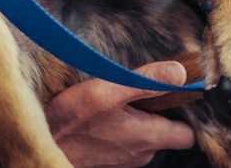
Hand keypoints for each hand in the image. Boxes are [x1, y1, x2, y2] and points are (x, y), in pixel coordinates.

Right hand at [45, 61, 194, 166]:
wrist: (43, 144)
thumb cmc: (72, 119)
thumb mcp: (109, 89)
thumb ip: (146, 81)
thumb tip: (180, 72)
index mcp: (148, 137)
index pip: (188, 135)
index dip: (188, 114)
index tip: (180, 94)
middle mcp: (141, 154)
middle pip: (167, 133)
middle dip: (159, 112)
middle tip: (141, 89)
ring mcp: (125, 160)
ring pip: (145, 137)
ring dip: (138, 119)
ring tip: (120, 99)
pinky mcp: (109, 160)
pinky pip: (126, 142)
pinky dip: (122, 128)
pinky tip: (105, 115)